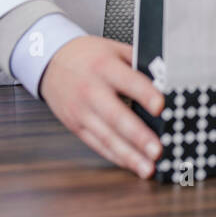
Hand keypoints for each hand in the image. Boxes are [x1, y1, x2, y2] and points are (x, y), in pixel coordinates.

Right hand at [39, 35, 165, 177]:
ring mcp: (81, 111)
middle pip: (116, 115)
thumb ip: (138, 62)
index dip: (145, 94)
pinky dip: (115, 156)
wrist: (51, 62)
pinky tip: (131, 164)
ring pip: (106, 137)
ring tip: (147, 167)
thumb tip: (165, 77)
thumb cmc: (87, 55)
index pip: (128, 81)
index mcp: (104, 67)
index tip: (161, 107)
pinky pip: (97, 144)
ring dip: (128, 155)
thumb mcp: (113, 49)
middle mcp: (91, 90)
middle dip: (137, 135)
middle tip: (156, 149)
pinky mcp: (75, 126)